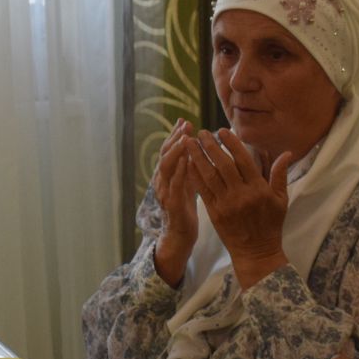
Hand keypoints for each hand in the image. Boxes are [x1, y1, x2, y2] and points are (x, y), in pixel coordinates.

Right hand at [150, 120, 200, 286]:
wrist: (179, 237)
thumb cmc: (185, 210)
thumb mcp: (187, 184)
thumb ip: (189, 168)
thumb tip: (196, 147)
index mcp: (166, 176)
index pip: (169, 150)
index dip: (175, 135)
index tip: (185, 120)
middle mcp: (161, 182)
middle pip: (165, 154)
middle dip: (175, 138)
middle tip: (186, 124)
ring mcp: (165, 193)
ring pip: (166, 167)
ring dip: (176, 151)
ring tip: (186, 138)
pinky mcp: (172, 205)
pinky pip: (175, 186)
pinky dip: (180, 172)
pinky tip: (189, 162)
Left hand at [184, 128, 292, 287]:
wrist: (256, 251)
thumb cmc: (271, 224)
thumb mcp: (281, 200)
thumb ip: (280, 174)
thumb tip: (286, 153)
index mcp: (258, 189)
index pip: (243, 160)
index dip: (231, 143)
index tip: (221, 131)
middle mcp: (241, 194)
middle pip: (223, 165)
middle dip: (210, 146)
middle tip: (201, 132)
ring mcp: (226, 204)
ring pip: (209, 176)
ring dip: (197, 157)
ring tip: (189, 143)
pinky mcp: (214, 213)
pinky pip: (202, 190)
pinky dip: (194, 176)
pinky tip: (187, 163)